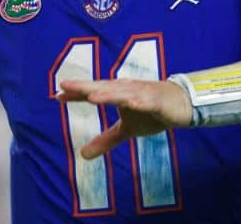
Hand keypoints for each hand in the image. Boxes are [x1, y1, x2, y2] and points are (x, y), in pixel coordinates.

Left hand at [56, 78, 192, 159]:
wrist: (183, 104)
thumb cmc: (151, 112)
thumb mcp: (127, 129)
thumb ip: (106, 139)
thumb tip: (82, 155)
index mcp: (117, 94)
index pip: (93, 92)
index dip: (76, 94)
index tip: (57, 96)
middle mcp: (126, 89)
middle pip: (103, 88)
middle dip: (85, 87)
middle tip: (66, 85)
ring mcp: (142, 93)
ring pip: (122, 93)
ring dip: (108, 94)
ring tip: (92, 97)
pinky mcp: (158, 100)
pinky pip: (148, 102)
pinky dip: (140, 102)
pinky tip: (132, 104)